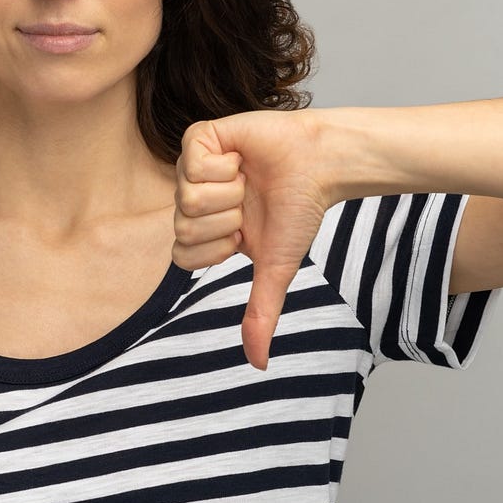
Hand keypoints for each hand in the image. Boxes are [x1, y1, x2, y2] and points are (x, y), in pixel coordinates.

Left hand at [172, 109, 334, 370]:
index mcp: (203, 229)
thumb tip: (257, 365)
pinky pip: (193, 163)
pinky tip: (241, 158)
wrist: (321, 166)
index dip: (217, 248)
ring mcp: (192, 168)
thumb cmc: (298, 211)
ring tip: (247, 179)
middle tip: (249, 203)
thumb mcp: (275, 269)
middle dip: (227, 220)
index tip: (244, 233)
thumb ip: (260, 314)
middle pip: (183, 227)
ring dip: (229, 192)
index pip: (181, 255)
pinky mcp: (200, 137)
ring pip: (187, 196)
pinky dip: (225, 165)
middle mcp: (192, 199)